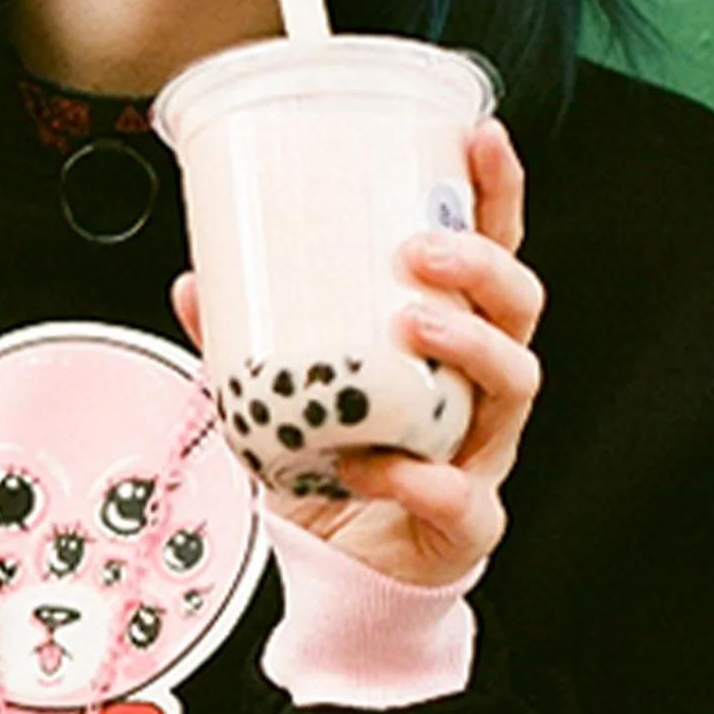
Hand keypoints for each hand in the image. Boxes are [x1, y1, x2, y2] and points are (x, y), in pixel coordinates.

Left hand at [177, 117, 541, 591]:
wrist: (346, 577)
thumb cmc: (332, 468)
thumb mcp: (280, 393)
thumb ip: (241, 340)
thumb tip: (193, 281)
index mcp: (453, 341)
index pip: (493, 253)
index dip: (495, 195)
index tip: (479, 136)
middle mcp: (482, 389)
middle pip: (519, 307)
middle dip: (481, 265)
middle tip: (419, 249)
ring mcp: (485, 452)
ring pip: (515, 384)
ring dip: (469, 343)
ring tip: (412, 320)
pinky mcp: (469, 521)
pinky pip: (466, 497)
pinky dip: (425, 480)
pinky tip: (383, 467)